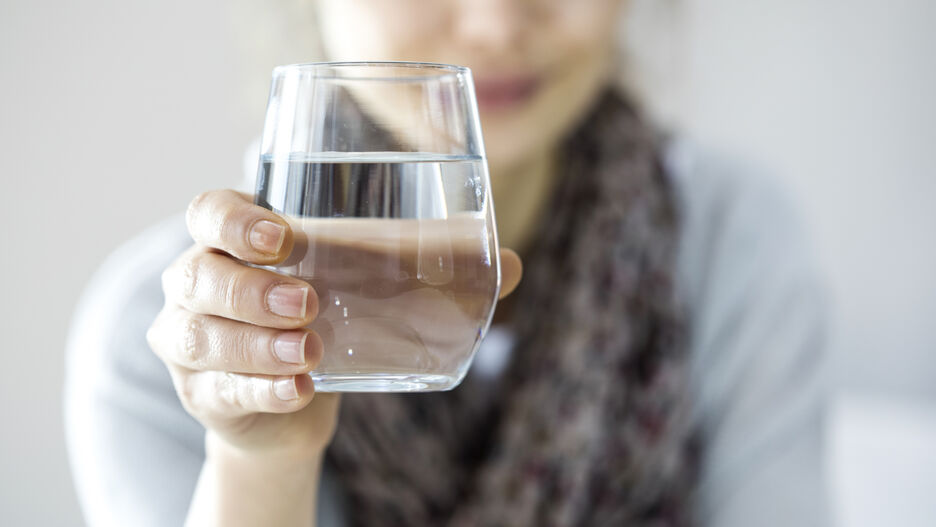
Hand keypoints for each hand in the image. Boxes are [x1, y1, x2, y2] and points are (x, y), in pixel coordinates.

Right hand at [147, 189, 521, 460]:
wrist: (289, 402)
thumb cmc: (324, 323)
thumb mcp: (362, 291)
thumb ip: (425, 274)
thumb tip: (511, 265)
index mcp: (233, 243)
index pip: (208, 213)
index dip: (234, 220)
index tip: (284, 237)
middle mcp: (198, 285)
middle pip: (197, 274)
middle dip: (251, 288)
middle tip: (308, 301)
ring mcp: (190, 342)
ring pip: (199, 336)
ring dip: (256, 343)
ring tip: (310, 350)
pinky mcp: (204, 393)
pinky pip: (220, 390)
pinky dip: (261, 390)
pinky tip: (299, 390)